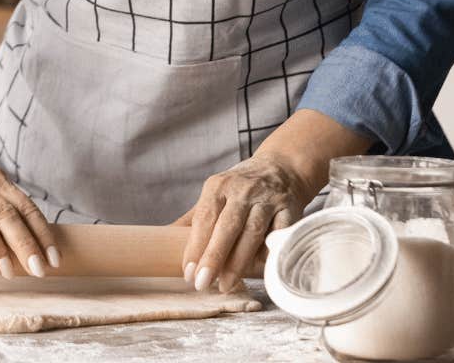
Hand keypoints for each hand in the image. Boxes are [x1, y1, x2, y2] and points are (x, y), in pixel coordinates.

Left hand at [174, 155, 309, 292]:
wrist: (282, 167)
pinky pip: (280, 234)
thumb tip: (163, 240)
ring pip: (252, 233)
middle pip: (227, 227)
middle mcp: (242, 190)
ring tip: (226, 284)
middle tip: (202, 283)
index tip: (188, 273)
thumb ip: (193, 218)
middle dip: (214, 257)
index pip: (204, 219)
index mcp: (218, 186)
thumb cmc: (241, 188)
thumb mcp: (215, 194)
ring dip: (239, 261)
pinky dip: (270, 252)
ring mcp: (268, 199)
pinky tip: (259, 270)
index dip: (195, 247)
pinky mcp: (290, 208)